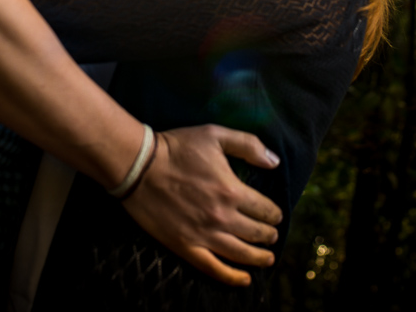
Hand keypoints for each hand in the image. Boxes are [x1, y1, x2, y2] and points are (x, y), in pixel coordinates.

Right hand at [121, 125, 283, 285]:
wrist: (139, 165)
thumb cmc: (177, 147)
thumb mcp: (215, 135)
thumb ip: (248, 146)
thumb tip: (274, 161)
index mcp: (232, 190)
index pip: (265, 210)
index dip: (274, 214)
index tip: (276, 215)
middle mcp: (222, 217)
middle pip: (256, 233)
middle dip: (269, 236)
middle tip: (272, 236)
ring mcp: (203, 234)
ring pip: (241, 254)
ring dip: (259, 258)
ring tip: (268, 259)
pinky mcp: (185, 246)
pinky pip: (214, 268)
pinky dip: (232, 277)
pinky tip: (244, 280)